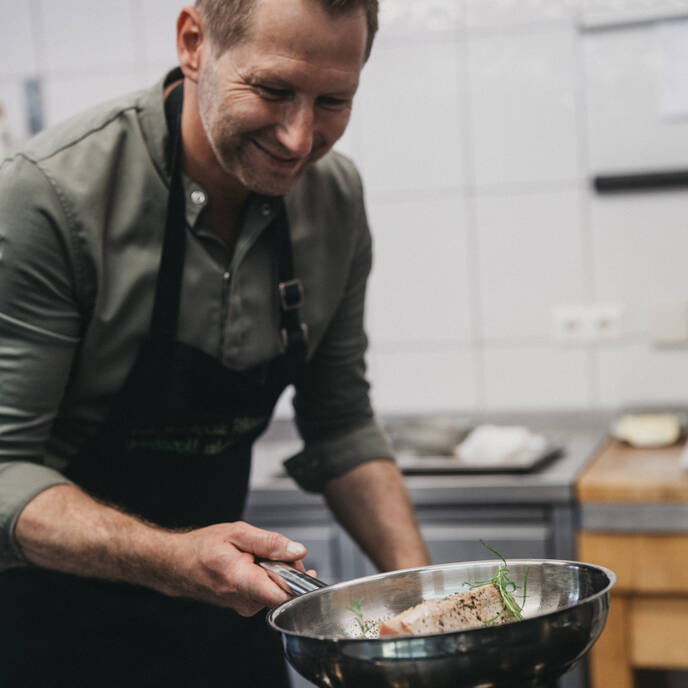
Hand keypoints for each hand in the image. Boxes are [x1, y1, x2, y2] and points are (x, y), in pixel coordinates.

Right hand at [167, 521, 310, 615]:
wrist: (177, 565)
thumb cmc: (202, 547)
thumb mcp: (237, 533)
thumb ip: (269, 543)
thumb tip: (297, 551)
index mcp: (241, 581)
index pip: (282, 597)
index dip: (299, 583)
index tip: (304, 570)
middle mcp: (243, 600)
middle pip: (284, 590)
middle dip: (289, 569)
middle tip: (276, 550)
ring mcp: (244, 606)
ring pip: (276, 590)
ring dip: (277, 571)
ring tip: (259, 555)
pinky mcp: (244, 606)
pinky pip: (267, 592)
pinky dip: (267, 577)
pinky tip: (254, 565)